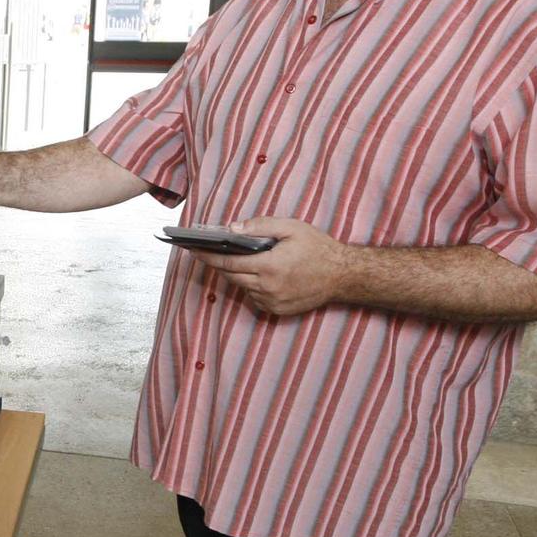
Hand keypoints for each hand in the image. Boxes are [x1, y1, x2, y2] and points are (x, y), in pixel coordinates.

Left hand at [188, 217, 349, 316]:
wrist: (343, 275)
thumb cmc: (318, 248)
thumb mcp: (291, 227)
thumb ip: (260, 226)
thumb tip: (232, 228)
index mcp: (269, 266)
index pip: (228, 262)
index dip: (208, 256)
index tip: (193, 250)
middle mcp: (268, 287)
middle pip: (231, 276)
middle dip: (220, 264)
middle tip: (210, 252)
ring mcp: (272, 301)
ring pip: (243, 288)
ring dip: (239, 275)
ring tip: (241, 260)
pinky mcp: (278, 311)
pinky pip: (256, 298)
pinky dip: (253, 287)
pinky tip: (262, 275)